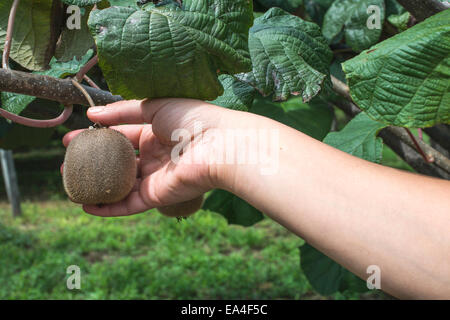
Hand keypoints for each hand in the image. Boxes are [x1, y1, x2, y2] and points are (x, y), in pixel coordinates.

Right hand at [62, 98, 229, 216]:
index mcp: (156, 133)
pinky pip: (129, 204)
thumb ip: (122, 112)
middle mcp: (155, 156)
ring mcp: (156, 178)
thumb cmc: (191, 119)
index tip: (72, 137)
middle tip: (66, 160)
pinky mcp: (157, 196)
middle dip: (93, 161)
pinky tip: (87, 205)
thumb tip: (91, 115)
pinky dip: (108, 207)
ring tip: (70, 182)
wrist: (218, 145)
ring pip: (121, 185)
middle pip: (118, 162)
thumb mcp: (153, 106)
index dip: (97, 136)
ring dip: (96, 185)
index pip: (121, 135)